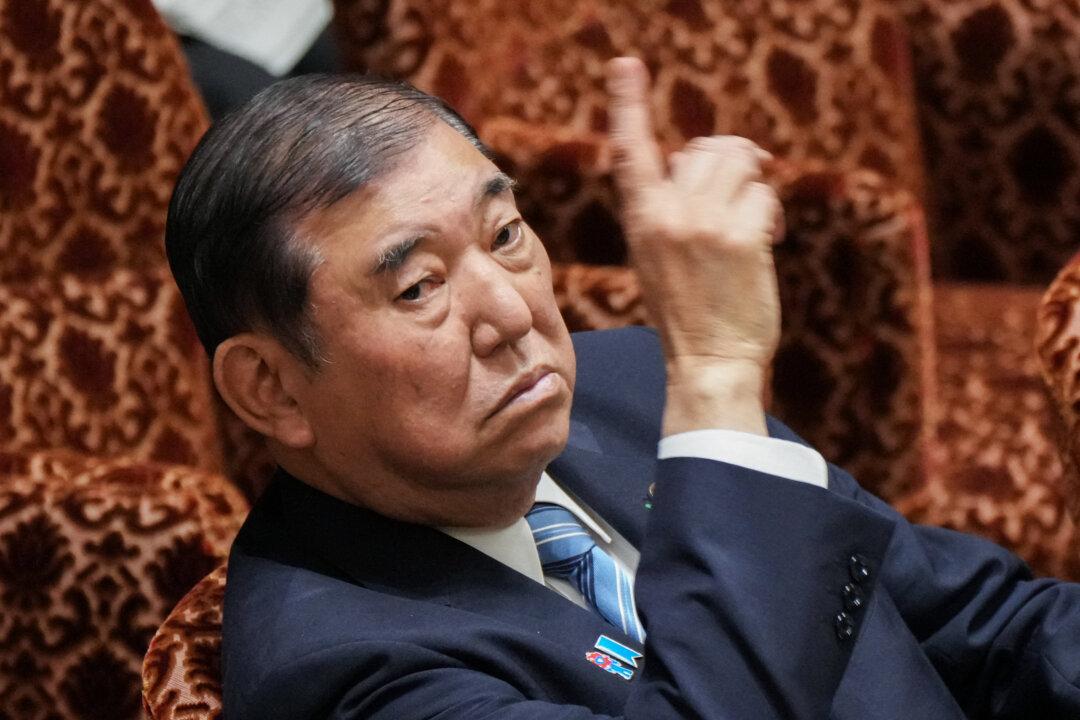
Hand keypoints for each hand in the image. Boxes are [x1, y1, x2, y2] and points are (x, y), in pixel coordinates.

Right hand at [606, 57, 782, 434]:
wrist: (707, 361)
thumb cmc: (687, 311)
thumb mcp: (658, 255)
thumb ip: (671, 207)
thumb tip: (703, 159)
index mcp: (640, 218)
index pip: (631, 150)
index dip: (629, 104)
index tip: (626, 65)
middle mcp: (666, 213)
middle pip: (708, 148)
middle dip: (732, 163)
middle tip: (742, 195)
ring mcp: (703, 222)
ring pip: (740, 162)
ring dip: (754, 185)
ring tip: (753, 224)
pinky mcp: (741, 236)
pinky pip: (765, 195)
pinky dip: (771, 215)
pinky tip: (767, 244)